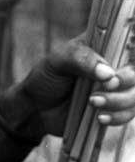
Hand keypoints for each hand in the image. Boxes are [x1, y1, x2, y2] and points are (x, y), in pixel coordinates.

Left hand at [19, 34, 134, 136]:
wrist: (37, 108)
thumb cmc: (46, 77)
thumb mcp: (58, 61)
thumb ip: (81, 60)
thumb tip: (108, 73)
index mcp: (101, 45)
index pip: (127, 43)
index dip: (129, 54)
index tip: (115, 68)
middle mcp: (113, 65)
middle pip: (134, 72)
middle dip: (125, 81)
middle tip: (107, 86)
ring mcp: (116, 88)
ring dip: (120, 101)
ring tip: (93, 103)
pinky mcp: (114, 109)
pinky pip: (128, 113)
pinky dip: (118, 116)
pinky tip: (100, 118)